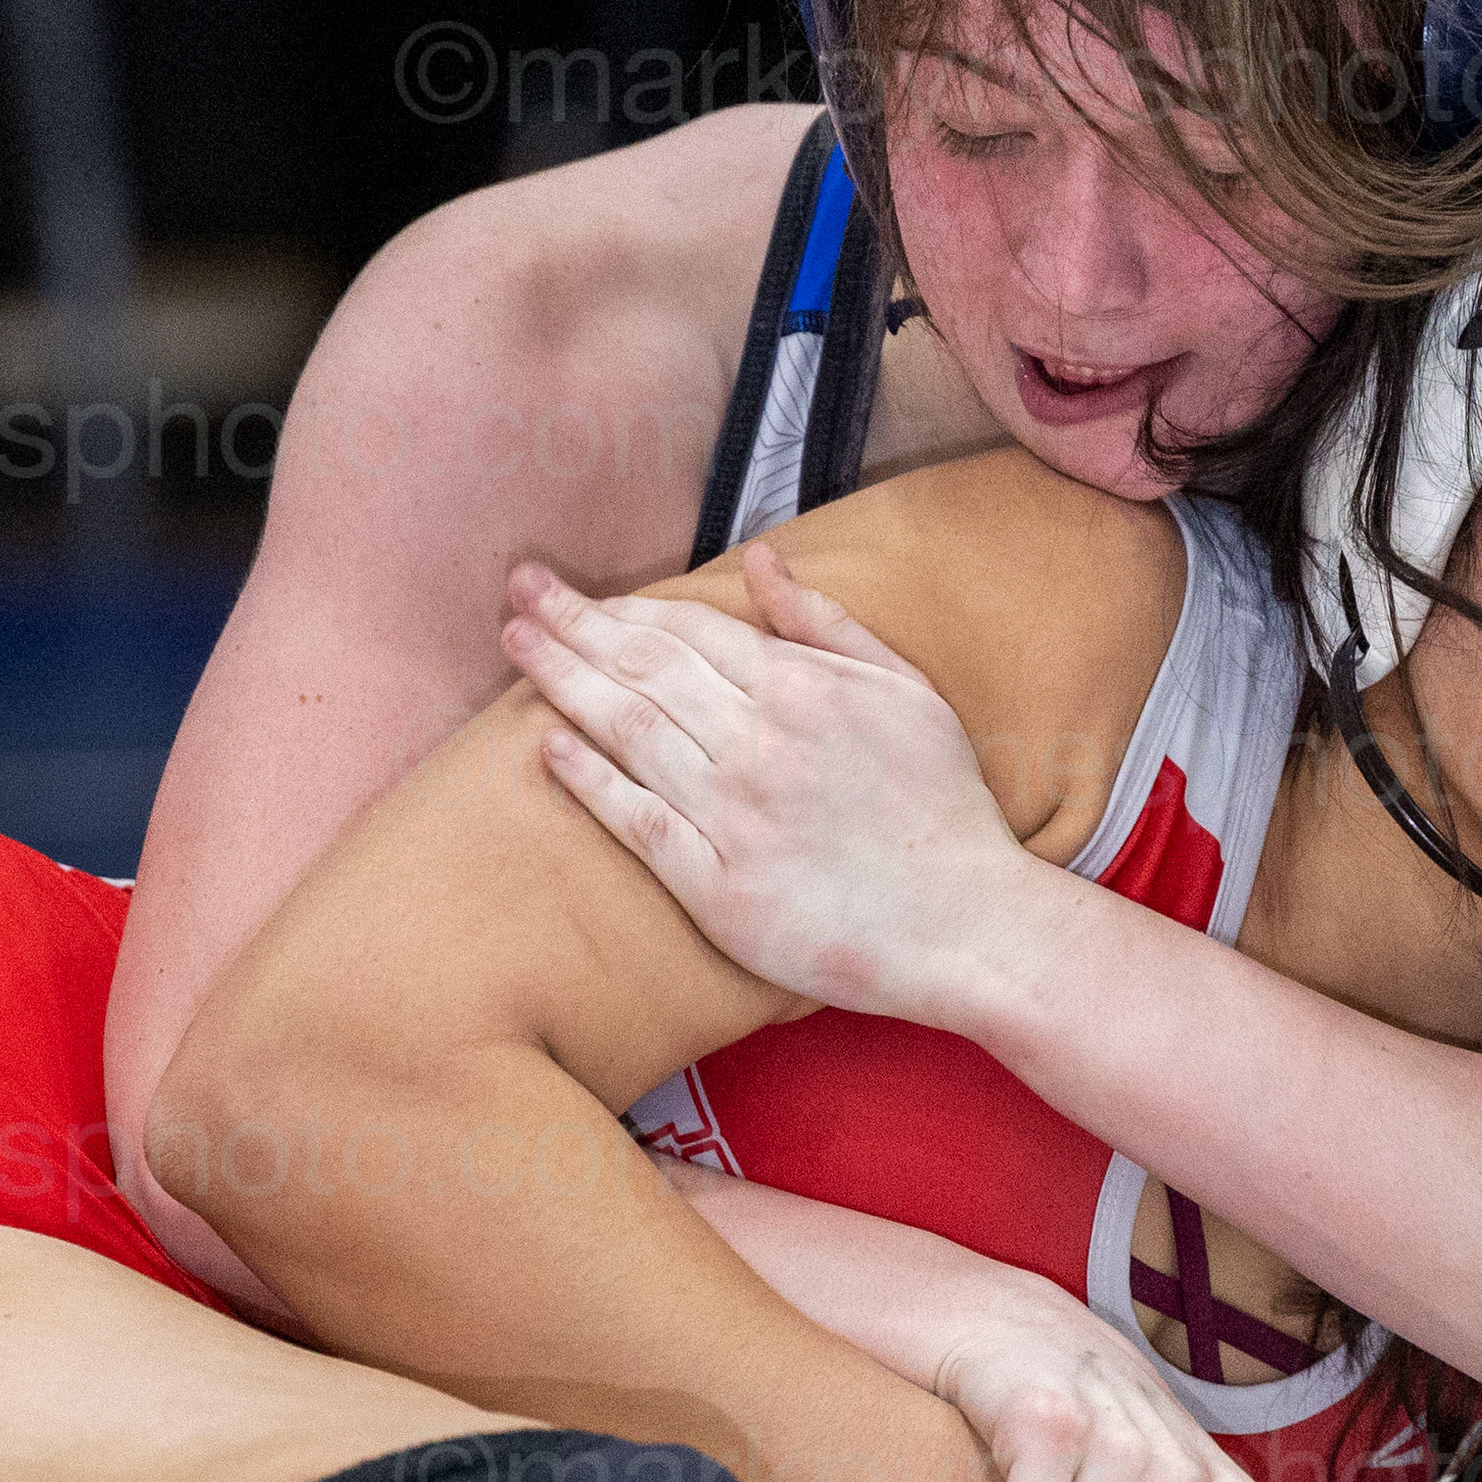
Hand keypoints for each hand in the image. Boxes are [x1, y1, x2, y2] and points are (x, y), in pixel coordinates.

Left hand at [504, 546, 1057, 1020]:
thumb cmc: (943, 807)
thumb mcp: (906, 690)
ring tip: (515, 648)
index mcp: (804, 691)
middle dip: (573, 624)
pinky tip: (547, 746)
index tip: (570, 589)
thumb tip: (759, 558)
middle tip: (517, 593)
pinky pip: (637, 823)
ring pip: (629, 732)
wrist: (965, 923)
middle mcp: (761, 745)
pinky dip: (589, 780)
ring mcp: (734, 818)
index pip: (690, 630)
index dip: (621, 605)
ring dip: (564, 683)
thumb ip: (826, 623)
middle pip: (645, 668)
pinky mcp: (718, 889)